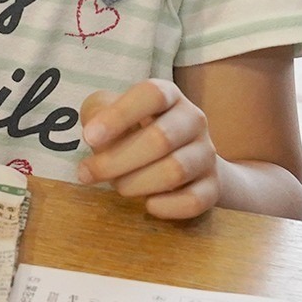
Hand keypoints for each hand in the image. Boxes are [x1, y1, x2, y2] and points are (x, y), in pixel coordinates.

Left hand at [75, 78, 219, 219]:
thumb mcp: (111, 114)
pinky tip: (148, 204)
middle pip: (160, 138)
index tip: (89, 138)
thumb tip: (95, 135)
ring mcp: (207, 153)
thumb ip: (97, 114)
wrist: (184, 163)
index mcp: (169, 96)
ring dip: (136, 183)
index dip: (119, 116)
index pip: (151, 95)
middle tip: (88, 173)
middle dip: (116, 161)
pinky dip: (166, 206)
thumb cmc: (135, 133)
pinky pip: (193, 201)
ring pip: (175, 171)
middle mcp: (193, 119)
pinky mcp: (213, 186)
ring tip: (118, 186)